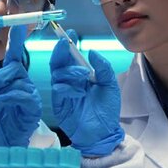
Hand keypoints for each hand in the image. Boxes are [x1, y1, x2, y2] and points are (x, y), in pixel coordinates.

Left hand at [0, 25, 41, 145]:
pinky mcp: (32, 105)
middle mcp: (23, 81)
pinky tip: (1, 105)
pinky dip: (7, 98)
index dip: (17, 39)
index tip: (18, 24)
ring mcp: (29, 93)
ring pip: (16, 78)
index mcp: (12, 76)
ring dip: (0, 88)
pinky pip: (20, 93)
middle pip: (14, 66)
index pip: (15, 54)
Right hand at [50, 29, 123, 155]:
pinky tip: (78, 91)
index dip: (68, 44)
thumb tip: (92, 51)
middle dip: (61, 51)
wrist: (103, 133)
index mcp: (81, 75)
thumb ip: (104, 68)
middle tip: (64, 43)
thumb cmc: (107, 110)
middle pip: (59, 61)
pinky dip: (67, 87)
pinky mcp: (59, 103)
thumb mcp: (110, 86)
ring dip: (68, 70)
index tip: (69, 33)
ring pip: (57, 73)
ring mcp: (64, 91)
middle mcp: (70, 81)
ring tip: (82, 74)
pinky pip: (58, 90)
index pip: (71, 56)